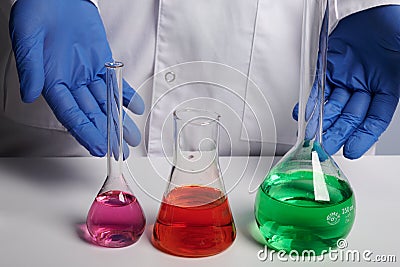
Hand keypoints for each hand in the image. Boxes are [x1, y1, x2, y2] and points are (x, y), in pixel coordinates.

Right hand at [9, 0, 143, 156]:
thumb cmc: (37, 12)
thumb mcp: (27, 37)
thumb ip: (30, 67)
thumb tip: (30, 94)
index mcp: (52, 82)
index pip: (70, 114)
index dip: (85, 131)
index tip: (99, 146)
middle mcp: (71, 82)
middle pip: (91, 113)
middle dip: (107, 132)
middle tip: (121, 149)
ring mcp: (88, 73)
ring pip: (106, 102)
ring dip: (119, 120)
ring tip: (132, 137)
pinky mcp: (102, 62)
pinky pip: (115, 82)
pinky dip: (126, 94)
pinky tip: (135, 107)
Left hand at [294, 5, 399, 158]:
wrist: (373, 6)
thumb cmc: (393, 29)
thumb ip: (398, 80)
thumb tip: (390, 106)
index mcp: (387, 87)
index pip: (374, 120)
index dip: (363, 136)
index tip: (352, 150)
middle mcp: (365, 85)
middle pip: (350, 116)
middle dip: (337, 132)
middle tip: (325, 147)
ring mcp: (346, 77)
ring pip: (332, 106)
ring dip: (322, 121)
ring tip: (311, 135)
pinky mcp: (329, 67)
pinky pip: (318, 88)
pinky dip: (310, 103)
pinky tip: (304, 115)